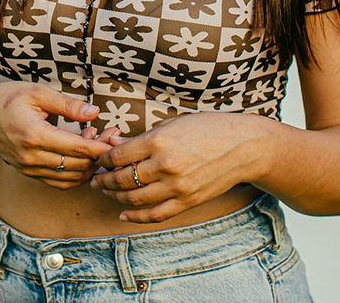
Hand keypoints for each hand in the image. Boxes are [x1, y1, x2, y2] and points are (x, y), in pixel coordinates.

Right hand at [0, 82, 113, 189]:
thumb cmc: (6, 99)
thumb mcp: (37, 92)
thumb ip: (67, 104)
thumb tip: (94, 112)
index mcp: (34, 135)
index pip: (76, 148)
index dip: (100, 146)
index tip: (117, 140)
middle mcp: (31, 157)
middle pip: (77, 165)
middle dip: (99, 154)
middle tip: (110, 135)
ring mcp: (28, 168)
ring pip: (70, 177)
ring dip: (88, 164)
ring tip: (95, 141)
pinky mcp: (28, 173)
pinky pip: (59, 182)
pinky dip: (75, 173)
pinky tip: (82, 155)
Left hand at [91, 112, 270, 223]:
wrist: (244, 147)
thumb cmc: (208, 128)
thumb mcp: (173, 124)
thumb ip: (143, 137)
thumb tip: (113, 144)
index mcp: (159, 141)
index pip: (119, 156)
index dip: (104, 159)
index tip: (100, 159)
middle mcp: (166, 165)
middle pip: (122, 179)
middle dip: (103, 180)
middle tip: (95, 178)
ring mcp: (177, 186)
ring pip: (134, 199)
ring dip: (115, 196)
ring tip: (107, 191)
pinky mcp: (187, 201)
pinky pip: (155, 214)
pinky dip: (135, 217)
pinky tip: (123, 212)